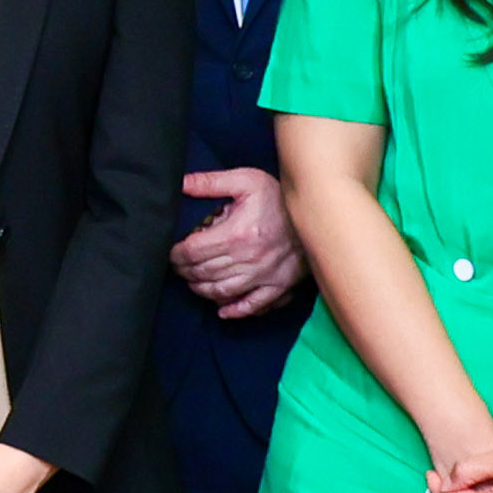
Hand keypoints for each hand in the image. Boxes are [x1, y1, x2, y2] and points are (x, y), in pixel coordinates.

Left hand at [170, 167, 306, 324]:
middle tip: (177, 267)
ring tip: (192, 282)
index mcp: (237, 234)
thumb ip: (211, 182)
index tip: (171, 251)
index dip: (176, 254)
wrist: (320, 211)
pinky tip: (223, 311)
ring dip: (202, 290)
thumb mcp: (246, 181)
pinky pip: (254, 305)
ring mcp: (264, 276)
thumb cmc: (280, 197)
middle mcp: (249, 260)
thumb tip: (181, 183)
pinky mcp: (279, 286)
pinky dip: (236, 311)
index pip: (193, 252)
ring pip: (222, 292)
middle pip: (204, 272)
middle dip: (184, 271)